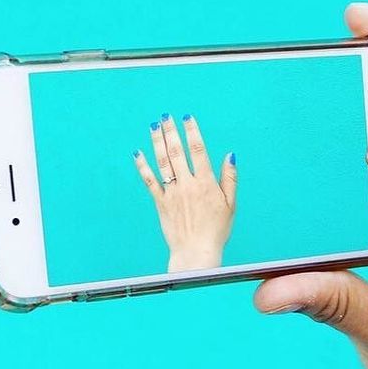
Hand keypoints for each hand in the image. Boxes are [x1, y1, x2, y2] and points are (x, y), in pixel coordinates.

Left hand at [134, 113, 236, 271]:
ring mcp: (172, 193)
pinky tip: (137, 153)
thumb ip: (230, 178)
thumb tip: (230, 155)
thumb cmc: (216, 230)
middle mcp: (187, 184)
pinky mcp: (160, 202)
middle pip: (177, 152)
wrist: (196, 252)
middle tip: (165, 116)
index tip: (187, 118)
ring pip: (163, 162)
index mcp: (206, 183)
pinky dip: (143, 166)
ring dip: (157, 142)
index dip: (192, 132)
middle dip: (171, 132)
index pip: (198, 150)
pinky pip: (149, 181)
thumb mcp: (230, 204)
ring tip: (154, 126)